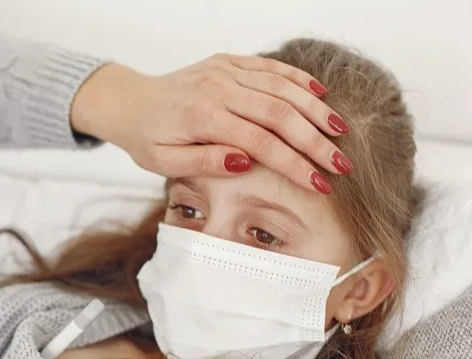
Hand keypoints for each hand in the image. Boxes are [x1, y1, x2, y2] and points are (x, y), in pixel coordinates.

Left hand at [71, 55, 351, 192]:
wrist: (129, 101)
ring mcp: (224, 70)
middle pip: (278, 113)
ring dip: (314, 109)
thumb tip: (245, 162)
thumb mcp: (165, 162)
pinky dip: (297, 78)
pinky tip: (320, 94)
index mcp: (202, 117)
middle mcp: (217, 87)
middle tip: (341, 164)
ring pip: (280, 87)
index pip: (260, 142)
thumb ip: (204, 162)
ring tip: (340, 131)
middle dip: (314, 141)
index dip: (294, 164)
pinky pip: (269, 67)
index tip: (320, 185)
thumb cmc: (147, 138)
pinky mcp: (228, 61)